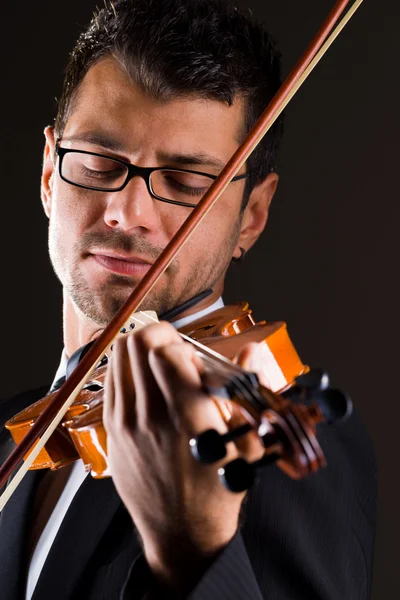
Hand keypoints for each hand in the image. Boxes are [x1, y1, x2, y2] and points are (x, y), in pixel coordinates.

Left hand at [103, 322, 264, 593]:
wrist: (182, 534)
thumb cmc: (217, 491)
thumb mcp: (247, 444)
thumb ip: (246, 390)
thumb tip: (252, 350)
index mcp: (187, 418)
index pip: (167, 353)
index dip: (184, 345)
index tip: (196, 359)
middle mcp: (150, 416)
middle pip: (138, 344)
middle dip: (160, 335)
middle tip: (176, 349)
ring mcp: (125, 424)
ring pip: (120, 356)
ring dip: (142, 349)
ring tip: (161, 364)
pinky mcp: (111, 432)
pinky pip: (111, 380)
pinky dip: (127, 369)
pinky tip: (146, 383)